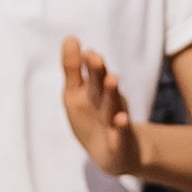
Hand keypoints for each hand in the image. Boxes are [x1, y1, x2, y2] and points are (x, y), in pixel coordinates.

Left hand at [61, 37, 143, 176]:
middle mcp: (106, 102)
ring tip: (112, 78)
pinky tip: (120, 120)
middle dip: (98, 71)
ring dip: (112, 92)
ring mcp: (114, 121)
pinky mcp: (119, 141)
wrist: (115, 153)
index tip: (86, 51)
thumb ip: (73, 68)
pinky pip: (120, 133)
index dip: (88, 64)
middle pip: (100, 85)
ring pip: (112, 105)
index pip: (91, 74)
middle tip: (95, 57)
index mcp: (95, 90)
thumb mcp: (77, 94)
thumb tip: (70, 39)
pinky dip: (121, 126)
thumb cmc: (93, 118)